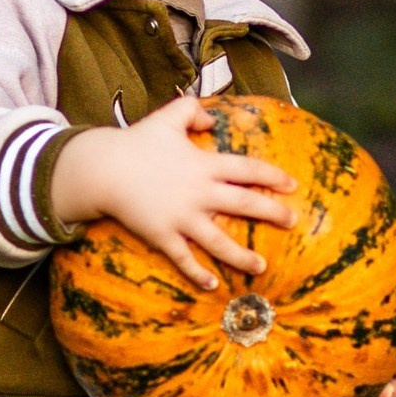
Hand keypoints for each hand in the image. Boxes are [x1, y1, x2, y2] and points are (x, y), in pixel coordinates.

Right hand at [49, 94, 296, 289]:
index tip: (291, 186)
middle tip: (292, 221)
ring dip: (242, 256)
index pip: (248, 170)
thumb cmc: (136, 142)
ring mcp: (182, 218)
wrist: (103, 169)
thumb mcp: (167, 117)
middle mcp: (199, 193)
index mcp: (204, 165)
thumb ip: (192, 110)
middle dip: (272, 213)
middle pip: (244, 204)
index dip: (272, 176)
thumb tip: (212, 117)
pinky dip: (198, 274)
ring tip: (261, 266)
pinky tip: (213, 285)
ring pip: (219, 242)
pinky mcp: (163, 236)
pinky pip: (184, 259)